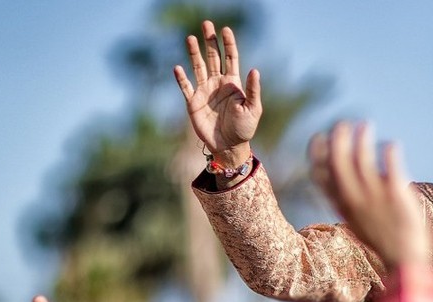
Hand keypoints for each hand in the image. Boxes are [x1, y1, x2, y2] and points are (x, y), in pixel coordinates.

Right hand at [173, 21, 260, 164]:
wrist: (229, 146)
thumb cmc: (244, 129)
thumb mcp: (253, 109)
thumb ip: (252, 90)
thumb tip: (254, 70)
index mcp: (233, 83)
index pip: (231, 58)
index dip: (228, 44)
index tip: (226, 29)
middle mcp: (217, 83)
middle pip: (213, 57)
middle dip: (210, 41)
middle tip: (207, 24)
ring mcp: (204, 92)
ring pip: (198, 67)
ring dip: (194, 53)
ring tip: (190, 37)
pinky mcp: (193, 103)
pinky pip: (185, 87)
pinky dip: (181, 78)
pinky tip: (178, 68)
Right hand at [308, 122, 430, 267]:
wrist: (405, 260)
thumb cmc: (383, 238)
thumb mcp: (356, 220)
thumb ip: (348, 199)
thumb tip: (344, 176)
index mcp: (342, 205)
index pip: (320, 174)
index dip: (316, 153)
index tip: (319, 137)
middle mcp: (354, 198)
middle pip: (338, 160)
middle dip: (337, 138)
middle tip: (343, 123)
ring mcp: (374, 195)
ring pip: (362, 157)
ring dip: (361, 138)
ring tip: (366, 125)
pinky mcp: (396, 193)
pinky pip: (390, 164)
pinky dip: (389, 150)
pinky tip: (392, 144)